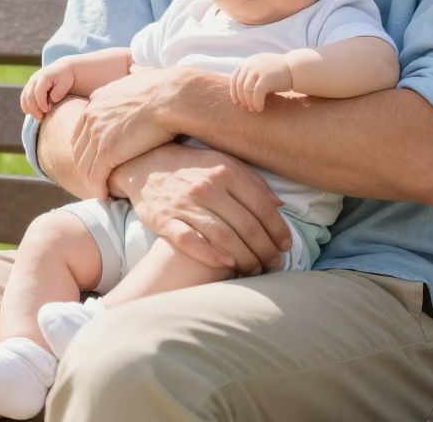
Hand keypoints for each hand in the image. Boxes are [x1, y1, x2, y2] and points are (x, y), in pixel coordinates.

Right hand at [21, 62, 75, 119]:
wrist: (62, 69)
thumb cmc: (66, 78)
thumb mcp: (66, 83)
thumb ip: (58, 92)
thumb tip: (51, 100)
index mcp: (43, 77)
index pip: (38, 92)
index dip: (41, 104)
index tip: (47, 111)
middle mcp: (34, 79)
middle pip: (29, 97)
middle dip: (34, 109)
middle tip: (42, 117)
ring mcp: (30, 83)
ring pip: (24, 98)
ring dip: (30, 109)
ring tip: (39, 116)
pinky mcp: (28, 87)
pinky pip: (23, 99)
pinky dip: (27, 107)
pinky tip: (34, 113)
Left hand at [70, 67, 177, 198]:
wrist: (172, 96)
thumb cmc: (165, 88)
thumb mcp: (140, 76)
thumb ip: (133, 77)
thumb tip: (137, 68)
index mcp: (98, 100)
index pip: (82, 129)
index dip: (87, 147)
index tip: (95, 159)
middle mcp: (92, 116)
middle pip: (79, 149)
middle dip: (85, 166)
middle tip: (96, 180)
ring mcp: (97, 134)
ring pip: (85, 165)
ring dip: (91, 181)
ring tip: (101, 192)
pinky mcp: (107, 151)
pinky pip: (95, 176)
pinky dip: (98, 188)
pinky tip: (106, 195)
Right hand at [114, 143, 291, 274]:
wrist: (145, 164)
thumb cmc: (192, 166)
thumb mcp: (223, 163)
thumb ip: (252, 182)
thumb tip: (280, 205)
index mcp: (226, 171)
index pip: (262, 207)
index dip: (279, 230)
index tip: (286, 247)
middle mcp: (207, 187)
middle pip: (247, 226)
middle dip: (265, 250)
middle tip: (274, 264)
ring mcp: (185, 204)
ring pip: (224, 238)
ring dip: (244, 259)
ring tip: (254, 270)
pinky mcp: (165, 219)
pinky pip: (191, 242)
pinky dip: (211, 255)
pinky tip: (227, 264)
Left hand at [229, 53, 292, 111]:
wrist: (296, 69)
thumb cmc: (279, 73)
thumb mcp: (261, 70)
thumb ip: (251, 77)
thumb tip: (239, 94)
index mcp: (248, 62)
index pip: (234, 78)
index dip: (234, 92)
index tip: (236, 102)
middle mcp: (250, 64)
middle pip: (239, 85)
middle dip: (242, 99)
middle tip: (247, 108)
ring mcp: (258, 70)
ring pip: (246, 90)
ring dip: (249, 102)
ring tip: (253, 109)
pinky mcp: (266, 77)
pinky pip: (256, 93)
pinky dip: (256, 102)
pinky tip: (260, 108)